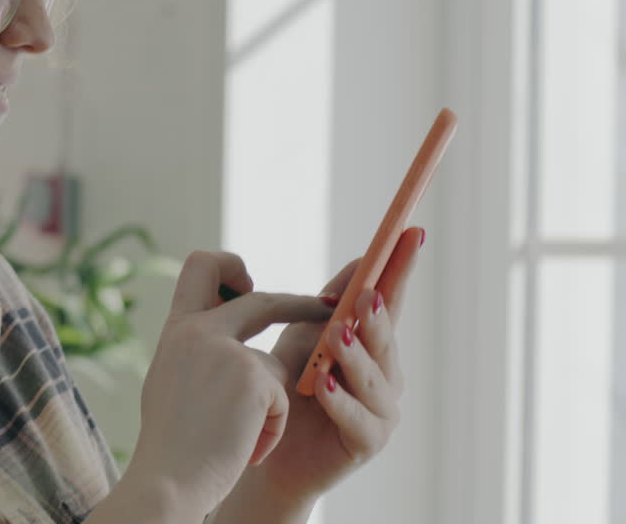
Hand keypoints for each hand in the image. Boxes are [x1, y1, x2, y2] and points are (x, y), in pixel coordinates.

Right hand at [124, 251, 336, 516]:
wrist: (166, 481)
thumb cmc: (169, 444)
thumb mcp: (170, 379)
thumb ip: (195, 350)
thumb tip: (225, 337)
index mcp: (176, 329)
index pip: (201, 266)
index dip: (230, 266)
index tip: (248, 285)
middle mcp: (199, 330)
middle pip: (258, 297)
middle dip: (300, 304)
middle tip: (325, 309)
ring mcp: (226, 350)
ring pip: (276, 366)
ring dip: (270, 405)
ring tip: (239, 438)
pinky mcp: (254, 377)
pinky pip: (282, 399)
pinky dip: (271, 428)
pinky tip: (246, 446)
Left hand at [237, 227, 421, 511]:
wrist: (269, 448)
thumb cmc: (285, 387)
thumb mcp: (304, 336)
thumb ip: (328, 305)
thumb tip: (359, 261)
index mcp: (371, 343)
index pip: (391, 298)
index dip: (401, 267)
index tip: (411, 232)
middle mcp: (385, 373)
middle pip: (386, 338)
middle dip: (377, 316)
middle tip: (366, 294)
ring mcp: (381, 409)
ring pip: (375, 378)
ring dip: (356, 356)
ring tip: (337, 337)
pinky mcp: (367, 442)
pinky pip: (358, 419)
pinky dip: (342, 401)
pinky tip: (326, 387)